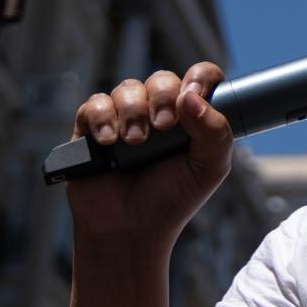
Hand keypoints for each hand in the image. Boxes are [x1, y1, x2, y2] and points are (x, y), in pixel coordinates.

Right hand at [66, 63, 233, 255]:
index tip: (193, 96)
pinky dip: (101, 117)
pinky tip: (108, 141)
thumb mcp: (209, 167)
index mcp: (193, 116)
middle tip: (163, 127)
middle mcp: (159, 111)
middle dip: (163, 97)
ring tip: (135, 143)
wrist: (129, 229)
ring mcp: (125, 118)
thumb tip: (192, 98)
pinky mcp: (92, 129)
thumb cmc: (173, 199)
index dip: (199, 78)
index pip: (200, 77)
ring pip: (128, 88)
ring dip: (132, 111)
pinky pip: (94, 104)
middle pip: (162, 79)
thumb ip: (215, 131)